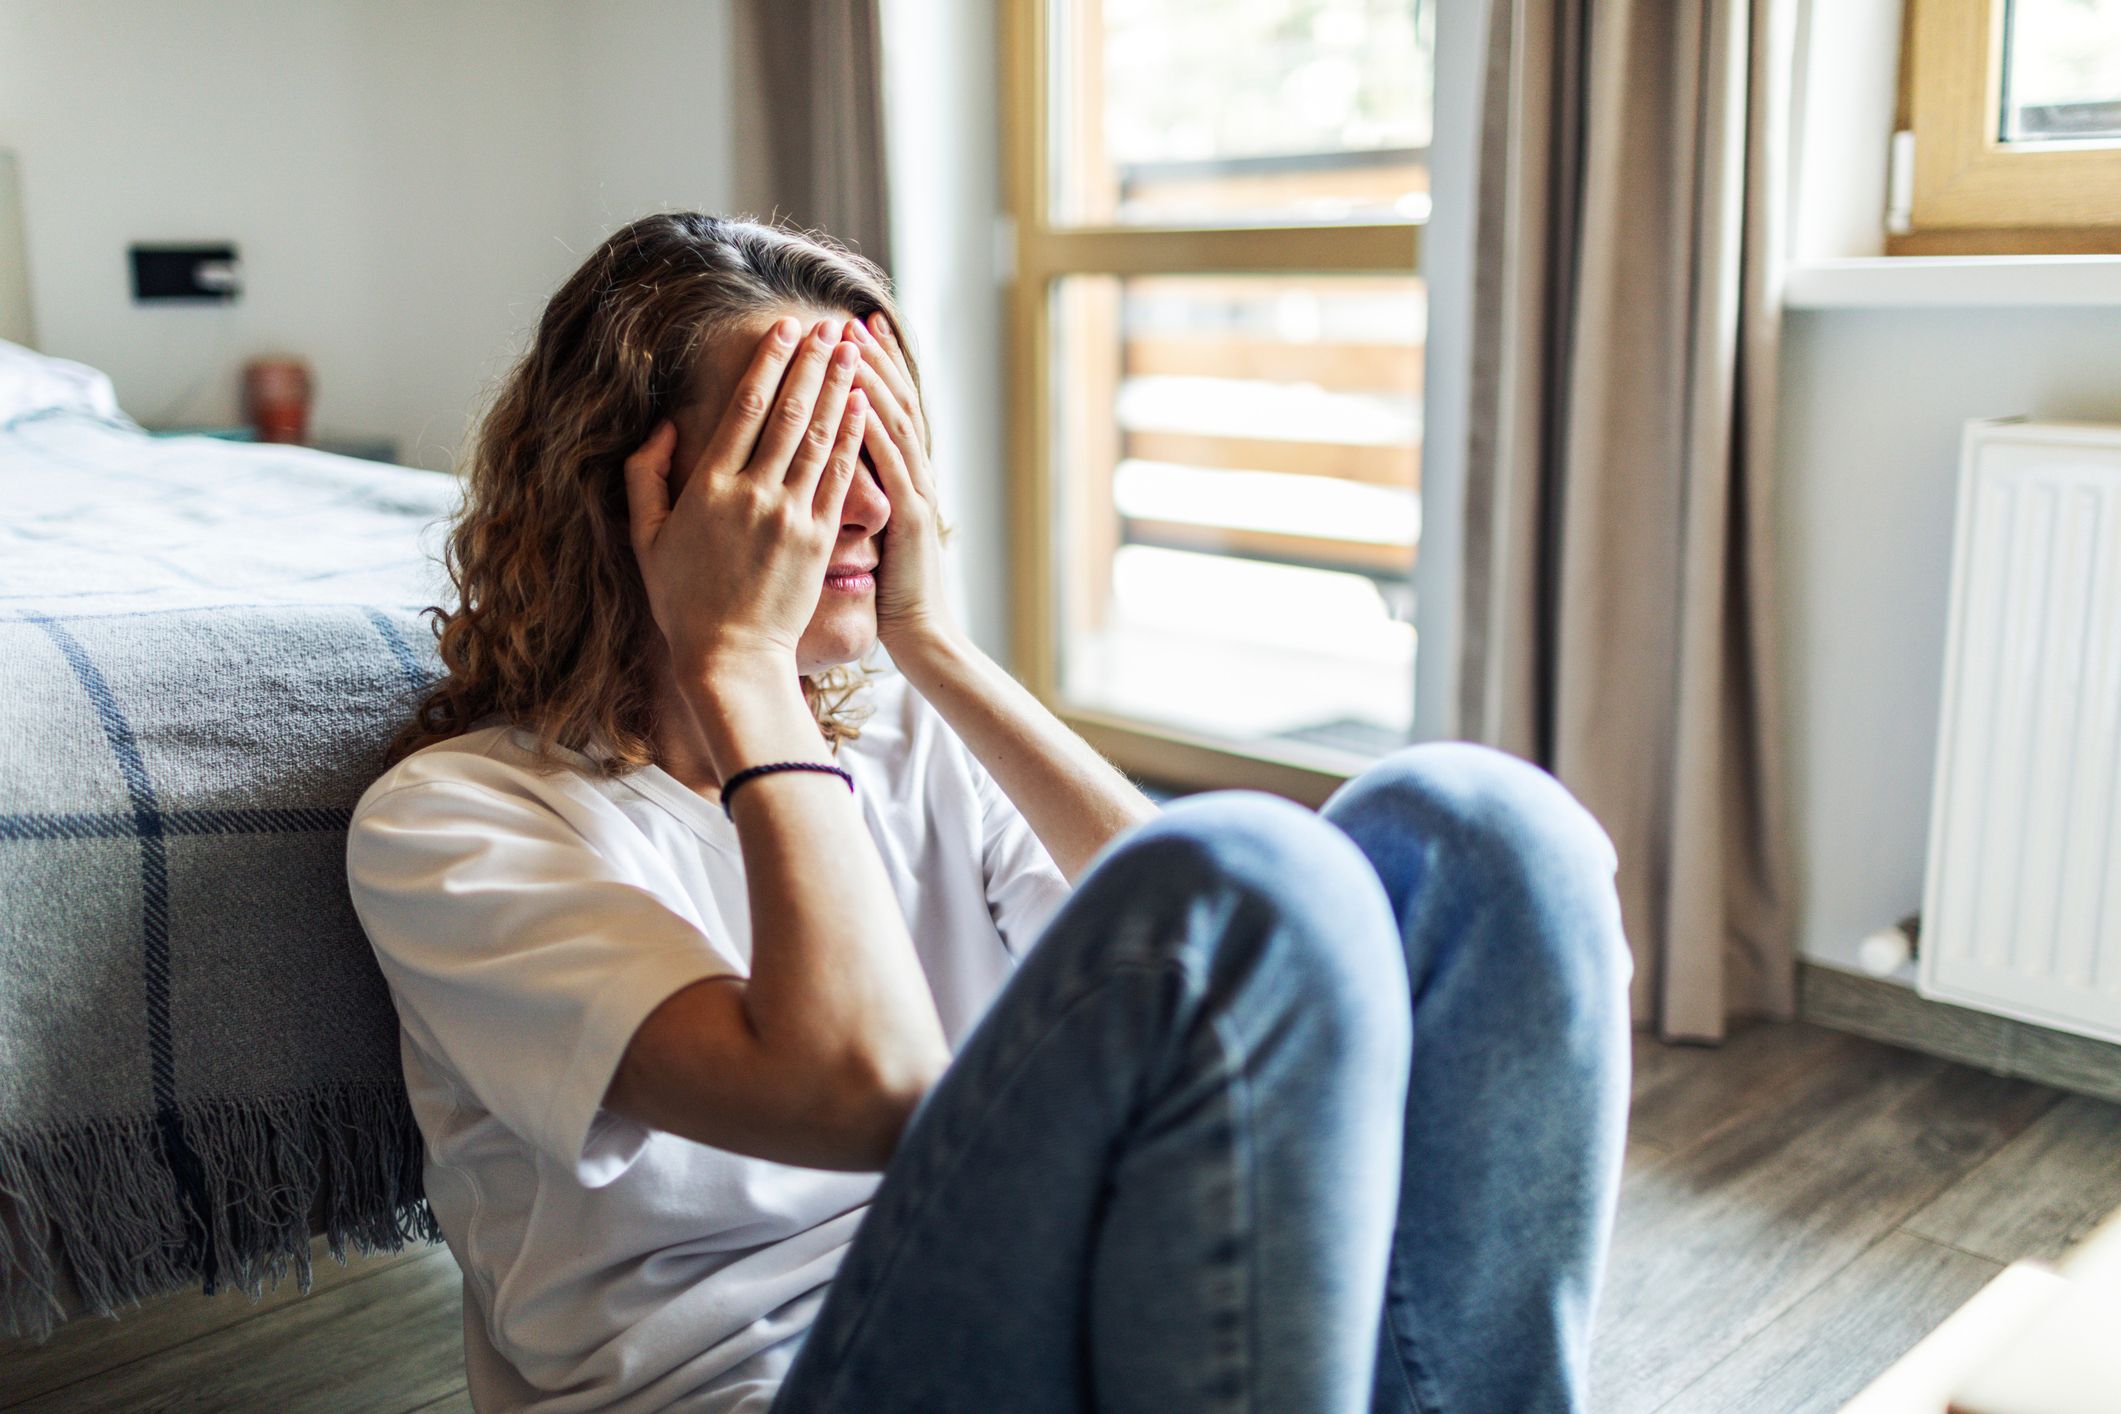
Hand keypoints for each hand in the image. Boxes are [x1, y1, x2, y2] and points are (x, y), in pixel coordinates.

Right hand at [623, 316, 868, 677]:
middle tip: (828, 326)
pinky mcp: (818, 540)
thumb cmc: (682, 599)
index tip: (783, 329)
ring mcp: (789, 516)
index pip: (743, 410)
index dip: (767, 364)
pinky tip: (861, 405)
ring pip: (817, 437)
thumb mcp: (644, 536)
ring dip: (837, 387)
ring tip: (851, 350)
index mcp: (708, 487)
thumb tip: (664, 425)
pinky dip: (851, 437)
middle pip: (787, 412)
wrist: (729, 657)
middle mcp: (752, 494)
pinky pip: (838, 477)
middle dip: (810, 363)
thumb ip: (645, 476)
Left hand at [844, 313, 958, 653]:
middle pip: (893, 403)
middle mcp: (914, 478)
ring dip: (871, 381)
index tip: (845, 331)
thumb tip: (830, 466)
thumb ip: (858, 494)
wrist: (921, 637)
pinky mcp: (912, 520)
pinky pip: (892, 467)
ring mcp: (916, 495)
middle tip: (849, 318)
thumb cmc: (889, 595)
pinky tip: (858, 400)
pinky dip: (875, 430)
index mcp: (901, 479)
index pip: (883, 409)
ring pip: (894, 424)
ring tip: (849, 342)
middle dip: (871, 359)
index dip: (868, 369)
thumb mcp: (874, 532)